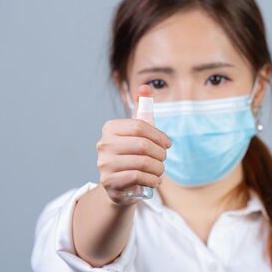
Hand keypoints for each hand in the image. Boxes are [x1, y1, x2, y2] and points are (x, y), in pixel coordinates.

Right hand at [96, 84, 171, 204]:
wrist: (118, 184)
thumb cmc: (132, 153)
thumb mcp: (137, 131)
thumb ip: (143, 108)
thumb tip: (146, 87)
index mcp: (110, 128)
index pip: (140, 126)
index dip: (159, 136)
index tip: (167, 144)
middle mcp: (103, 144)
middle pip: (143, 145)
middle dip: (160, 154)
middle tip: (164, 159)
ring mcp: (104, 164)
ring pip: (142, 162)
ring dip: (158, 168)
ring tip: (160, 171)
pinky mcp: (109, 182)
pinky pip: (138, 177)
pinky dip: (152, 180)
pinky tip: (155, 180)